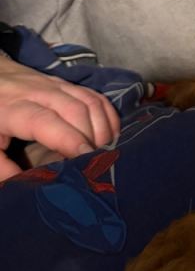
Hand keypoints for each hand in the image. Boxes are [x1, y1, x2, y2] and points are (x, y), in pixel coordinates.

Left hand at [0, 57, 119, 180]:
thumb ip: (1, 167)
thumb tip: (28, 186)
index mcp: (14, 109)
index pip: (46, 121)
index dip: (69, 139)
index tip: (85, 158)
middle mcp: (39, 93)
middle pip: (76, 110)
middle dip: (92, 137)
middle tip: (97, 162)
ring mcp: (57, 85)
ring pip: (90, 101)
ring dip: (103, 128)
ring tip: (104, 152)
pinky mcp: (68, 84)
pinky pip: (95, 96)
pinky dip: (108, 116)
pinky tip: (109, 135)